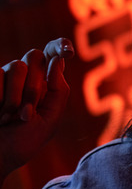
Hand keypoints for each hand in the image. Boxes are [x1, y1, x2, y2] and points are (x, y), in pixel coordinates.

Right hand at [0, 38, 73, 182]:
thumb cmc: (22, 143)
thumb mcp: (49, 121)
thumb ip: (59, 92)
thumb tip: (58, 61)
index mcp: (44, 84)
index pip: (52, 54)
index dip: (60, 45)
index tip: (67, 51)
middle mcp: (24, 77)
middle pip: (36, 56)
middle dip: (35, 86)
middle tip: (27, 113)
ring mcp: (3, 78)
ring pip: (17, 65)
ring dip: (17, 96)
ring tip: (9, 118)